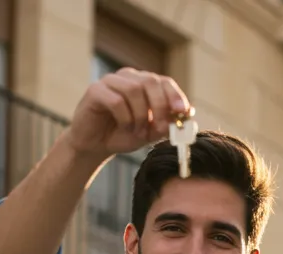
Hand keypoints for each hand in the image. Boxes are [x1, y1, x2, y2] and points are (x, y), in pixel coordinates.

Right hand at [60, 68, 191, 160]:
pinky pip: (116, 100)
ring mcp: (110, 81)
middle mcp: (128, 77)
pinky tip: (125, 127)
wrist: (95, 145)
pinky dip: (125, 118)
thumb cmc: (123, 135)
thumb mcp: (150, 131)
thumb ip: (166, 123)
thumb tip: (188, 115)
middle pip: (150, 81)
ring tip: (137, 131)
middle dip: (160, 106)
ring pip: (134, 90)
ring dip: (140, 115)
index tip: (183, 112)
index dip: (175, 95)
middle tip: (159, 128)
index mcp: (143, 83)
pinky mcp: (95, 90)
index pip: (164, 81)